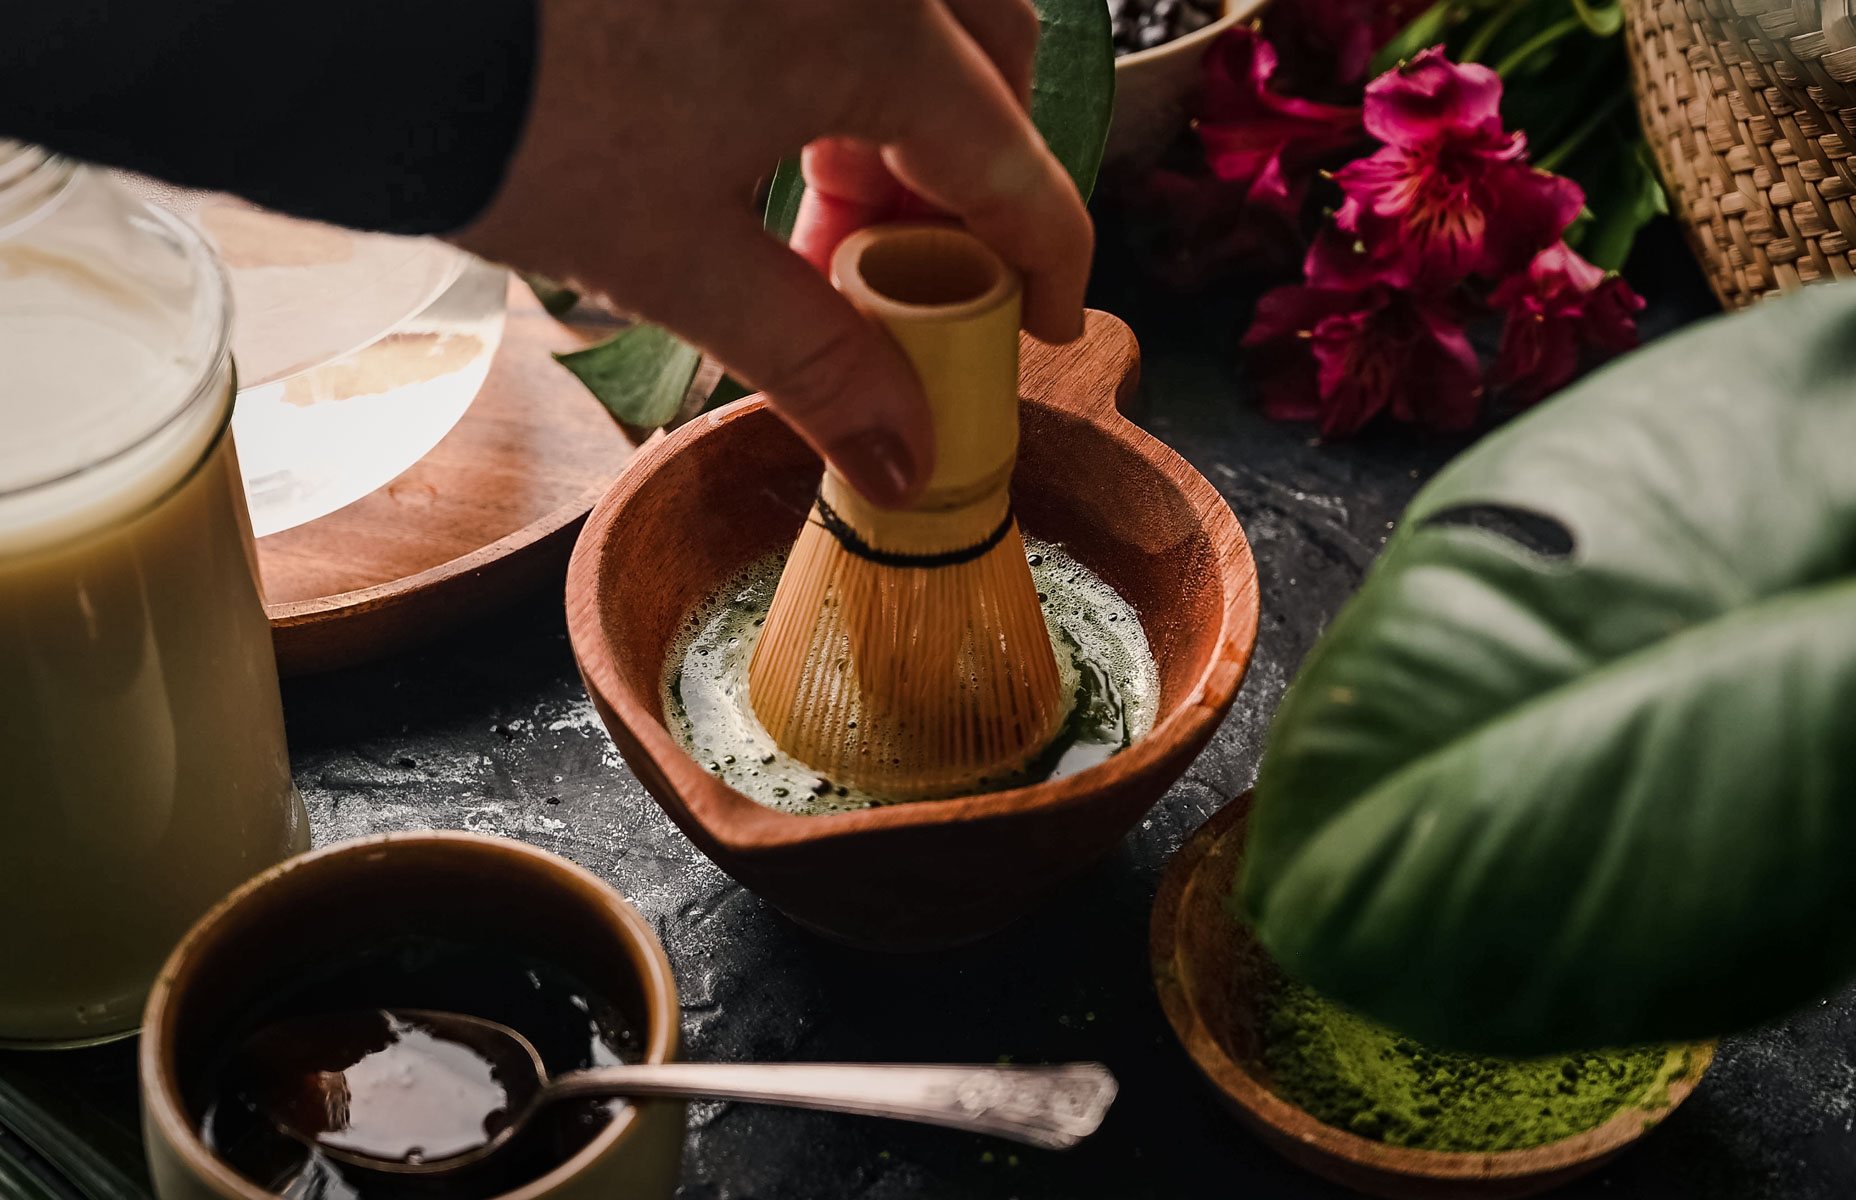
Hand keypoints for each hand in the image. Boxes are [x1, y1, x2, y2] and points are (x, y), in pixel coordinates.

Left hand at [452, 0, 1092, 506]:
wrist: (359, 3)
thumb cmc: (514, 118)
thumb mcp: (677, 260)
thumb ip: (818, 362)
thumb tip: (906, 462)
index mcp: (875, 26)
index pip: (1014, 161)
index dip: (1046, 258)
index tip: (1047, 320)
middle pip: (989, 61)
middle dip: (967, 176)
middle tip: (906, 272)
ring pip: (921, 12)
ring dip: (905, 115)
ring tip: (822, 216)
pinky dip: (845, 58)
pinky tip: (779, 128)